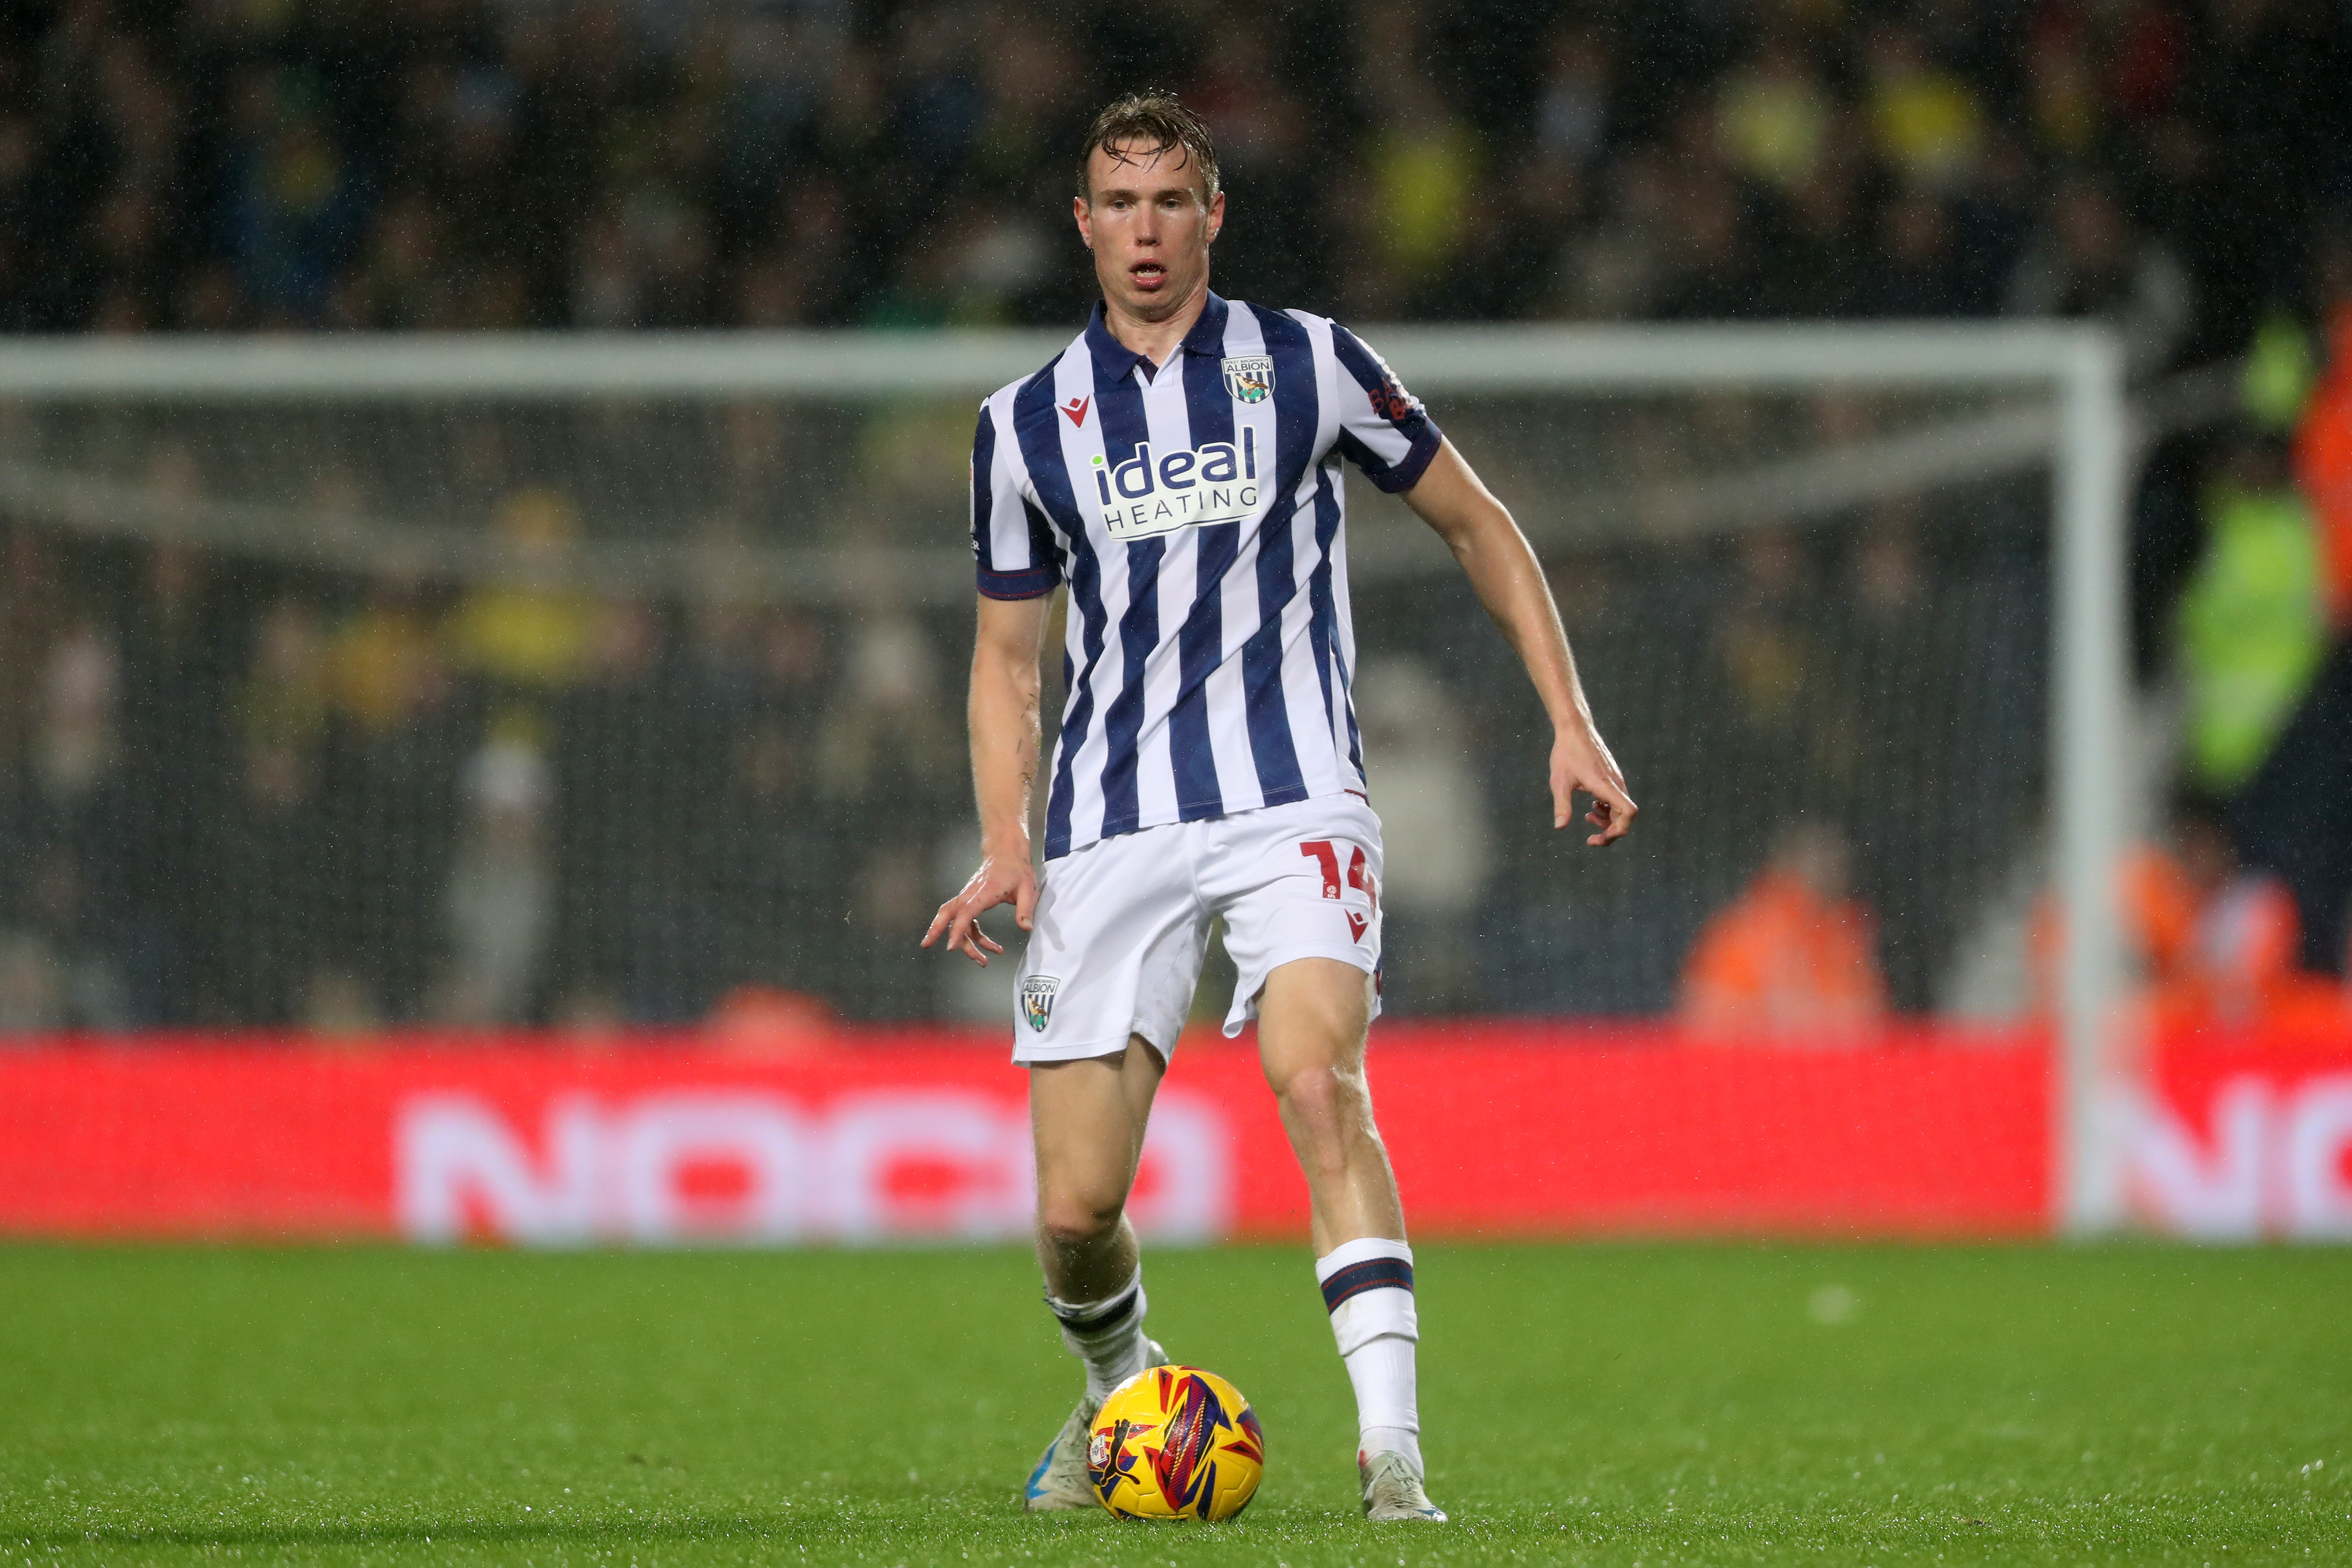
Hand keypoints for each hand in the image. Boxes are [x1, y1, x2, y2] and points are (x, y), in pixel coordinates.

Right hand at [921, 847, 1036, 965]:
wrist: (1007, 852)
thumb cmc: (1018, 870)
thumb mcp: (1029, 889)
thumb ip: (1025, 909)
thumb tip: (1025, 928)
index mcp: (986, 891)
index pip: (966, 911)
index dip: (957, 930)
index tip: (951, 946)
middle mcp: (972, 893)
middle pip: (947, 911)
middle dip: (936, 929)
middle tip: (926, 944)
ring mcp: (969, 896)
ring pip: (954, 919)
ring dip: (963, 942)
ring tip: (982, 961)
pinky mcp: (970, 900)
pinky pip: (966, 920)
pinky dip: (973, 936)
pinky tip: (989, 947)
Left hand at [1552, 723, 1636, 846]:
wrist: (1574, 729)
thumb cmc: (1566, 753)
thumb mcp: (1559, 781)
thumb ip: (1561, 805)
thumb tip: (1560, 827)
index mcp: (1605, 785)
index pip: (1628, 812)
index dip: (1618, 830)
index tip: (1598, 837)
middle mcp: (1615, 783)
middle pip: (1625, 816)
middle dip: (1610, 832)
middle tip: (1591, 840)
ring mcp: (1615, 780)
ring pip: (1621, 809)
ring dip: (1608, 820)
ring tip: (1588, 818)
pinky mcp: (1612, 777)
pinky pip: (1617, 799)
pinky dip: (1607, 809)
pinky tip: (1592, 807)